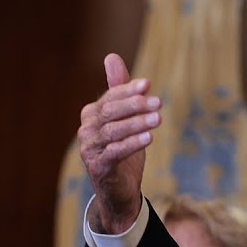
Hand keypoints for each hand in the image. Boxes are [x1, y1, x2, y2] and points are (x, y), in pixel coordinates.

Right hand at [78, 53, 159, 233]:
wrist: (118, 190)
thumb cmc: (122, 151)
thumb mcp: (124, 119)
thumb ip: (118, 90)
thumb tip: (111, 56)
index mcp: (91, 115)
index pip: (110, 97)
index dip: (128, 90)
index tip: (148, 84)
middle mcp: (86, 130)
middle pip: (111, 112)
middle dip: (135, 105)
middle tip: (159, 102)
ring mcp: (90, 149)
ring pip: (114, 131)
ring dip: (137, 123)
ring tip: (158, 118)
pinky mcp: (99, 167)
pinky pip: (115, 152)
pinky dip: (132, 143)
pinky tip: (149, 137)